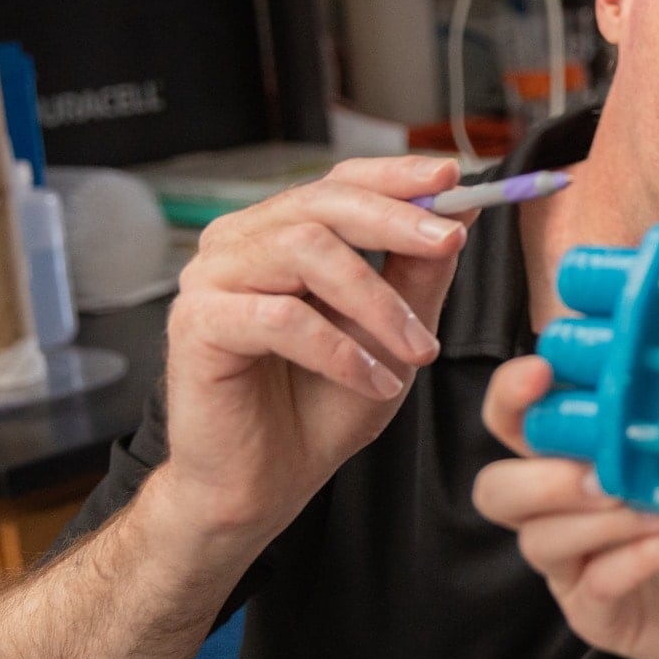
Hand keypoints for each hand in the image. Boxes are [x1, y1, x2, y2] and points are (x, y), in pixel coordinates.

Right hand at [159, 156, 467, 541]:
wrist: (267, 482)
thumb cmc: (323, 406)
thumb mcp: (392, 335)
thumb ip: (419, 272)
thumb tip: (461, 210)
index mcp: (284, 234)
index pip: (340, 182)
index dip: (395, 177)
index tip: (452, 178)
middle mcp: (241, 244)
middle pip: (322, 203)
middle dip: (396, 221)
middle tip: (449, 245)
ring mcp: (211, 279)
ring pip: (305, 252)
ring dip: (375, 301)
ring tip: (416, 353)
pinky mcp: (196, 325)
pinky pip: (279, 317)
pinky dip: (338, 350)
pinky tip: (372, 382)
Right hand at [475, 355, 658, 658]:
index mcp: (569, 452)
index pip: (511, 419)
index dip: (511, 396)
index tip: (542, 374)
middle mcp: (554, 507)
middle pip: (496, 490)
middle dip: (543, 478)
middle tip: (602, 475)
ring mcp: (567, 563)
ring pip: (540, 540)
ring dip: (603, 521)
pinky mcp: (591, 611)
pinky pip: (592, 585)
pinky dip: (638, 559)